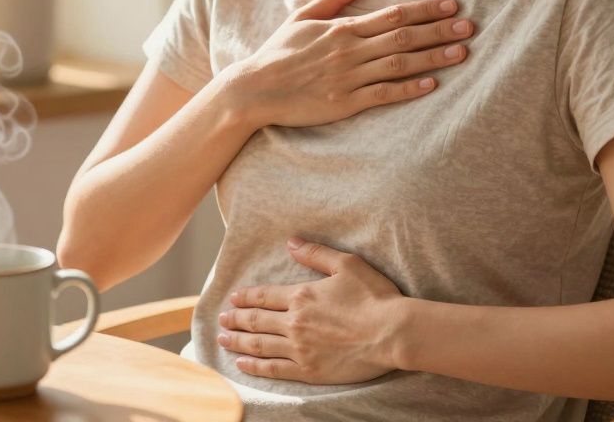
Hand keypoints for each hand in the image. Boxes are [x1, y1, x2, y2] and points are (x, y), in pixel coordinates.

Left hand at [217, 237, 405, 384]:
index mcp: (301, 296)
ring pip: (259, 345)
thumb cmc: (374, 297)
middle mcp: (295, 323)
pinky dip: (255, 367)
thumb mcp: (347, 265)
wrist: (392, 333)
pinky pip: (274, 369)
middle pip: (256, 321)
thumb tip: (291, 242)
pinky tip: (242, 365)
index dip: (246, 297)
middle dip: (235, 320)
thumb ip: (316, 254)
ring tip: (223, 340)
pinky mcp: (309, 371)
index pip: (264, 296)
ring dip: (238, 342)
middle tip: (221, 320)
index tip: (233, 298)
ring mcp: (300, 349)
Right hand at [229, 0, 474, 129]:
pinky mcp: (344, 103)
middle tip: (470, 27)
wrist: (255, 88)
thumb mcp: (303, 17)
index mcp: (342, 28)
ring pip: (399, 64)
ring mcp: (348, 77)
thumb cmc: (278, 52)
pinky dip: (408, 89)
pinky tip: (431, 85)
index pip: (393, 14)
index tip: (452, 5)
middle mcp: (350, 50)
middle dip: (439, 31)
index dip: (425, 9)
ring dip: (432, 58)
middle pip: (403, 37)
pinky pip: (383, 94)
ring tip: (461, 53)